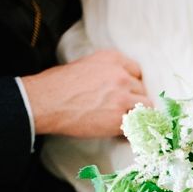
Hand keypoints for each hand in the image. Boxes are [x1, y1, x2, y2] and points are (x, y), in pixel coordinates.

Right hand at [21, 49, 150, 137]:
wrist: (47, 102)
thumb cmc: (59, 84)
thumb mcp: (86, 64)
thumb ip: (106, 70)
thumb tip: (116, 83)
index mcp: (113, 59)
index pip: (137, 71)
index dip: (132, 84)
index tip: (127, 92)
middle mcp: (121, 76)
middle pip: (142, 89)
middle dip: (134, 100)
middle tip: (123, 110)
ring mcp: (122, 98)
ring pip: (146, 107)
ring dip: (138, 114)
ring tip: (127, 121)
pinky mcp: (118, 119)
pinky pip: (137, 125)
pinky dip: (133, 130)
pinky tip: (124, 132)